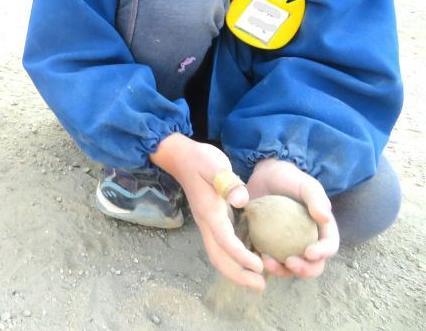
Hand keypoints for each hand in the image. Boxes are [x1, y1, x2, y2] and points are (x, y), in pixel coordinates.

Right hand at [151, 134, 264, 289]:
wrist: (181, 157)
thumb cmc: (199, 159)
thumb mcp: (213, 164)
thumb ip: (227, 181)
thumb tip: (241, 200)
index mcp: (209, 211)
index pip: (224, 240)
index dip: (241, 256)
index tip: (259, 266)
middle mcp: (206, 222)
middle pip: (217, 256)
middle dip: (237, 274)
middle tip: (261, 285)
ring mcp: (208, 223)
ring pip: (218, 254)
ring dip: (236, 270)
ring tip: (258, 280)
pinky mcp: (212, 220)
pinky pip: (222, 246)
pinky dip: (235, 258)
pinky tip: (252, 259)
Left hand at [246, 158, 338, 279]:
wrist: (265, 175)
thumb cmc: (290, 178)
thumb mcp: (305, 184)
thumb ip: (316, 198)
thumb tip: (325, 217)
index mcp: (322, 230)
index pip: (329, 247)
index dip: (323, 254)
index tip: (309, 252)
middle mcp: (308, 242)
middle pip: (313, 265)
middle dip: (304, 270)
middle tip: (290, 263)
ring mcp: (288, 247)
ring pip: (290, 268)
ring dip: (281, 270)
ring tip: (267, 261)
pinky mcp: (269, 246)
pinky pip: (269, 260)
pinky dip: (263, 263)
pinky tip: (254, 257)